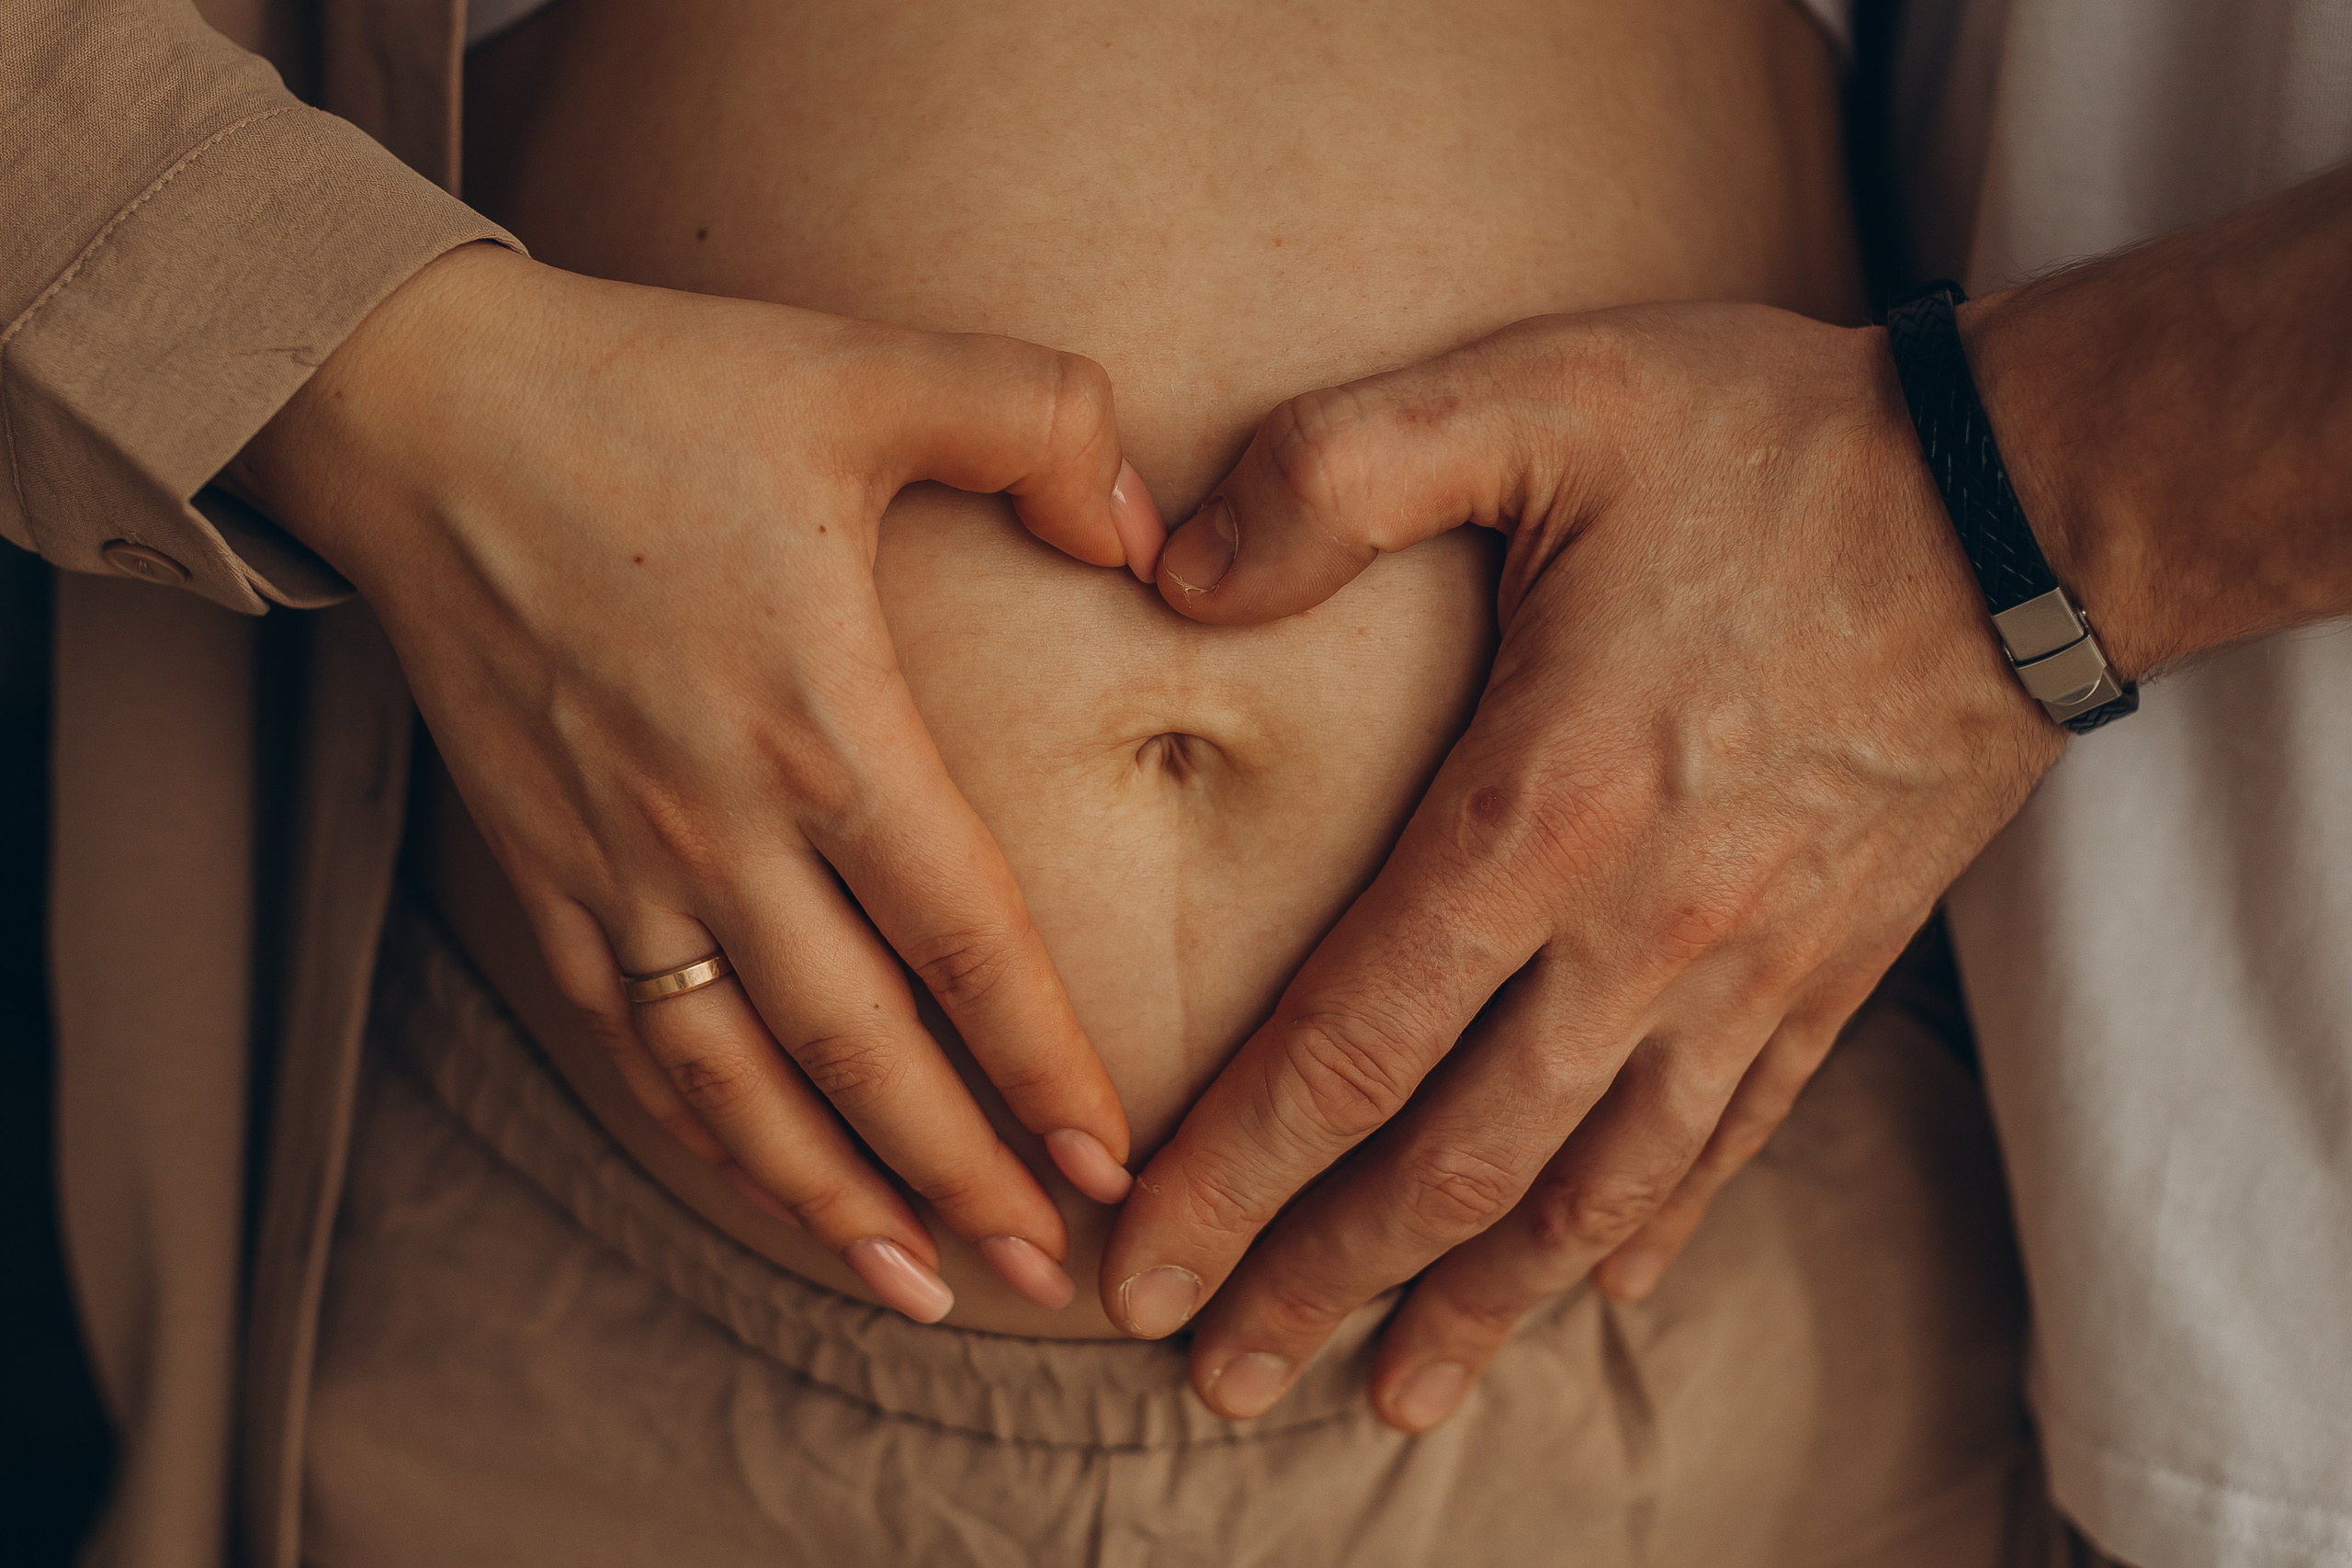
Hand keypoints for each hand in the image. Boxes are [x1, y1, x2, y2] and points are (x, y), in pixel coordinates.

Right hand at [232, 243, 1161, 1320]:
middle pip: (862, 1054)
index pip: (964, 942)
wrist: (417, 411)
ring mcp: (620, 868)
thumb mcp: (872, 368)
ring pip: (739, 1087)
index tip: (1112, 1162)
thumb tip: (1155, 539)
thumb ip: (1046, 425)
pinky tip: (762, 1186)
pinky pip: (634, 1047)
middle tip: (1049, 1275)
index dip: (1044, 1065)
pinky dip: (705, 1136)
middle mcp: (721, 828)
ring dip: (833, 1203)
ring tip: (920, 1290)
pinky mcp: (543, 874)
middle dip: (963, 1180)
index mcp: (825, 726)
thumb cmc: (654, 389)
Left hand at [1102, 303, 2064, 1420]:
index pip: (1343, 1045)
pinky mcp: (1827, 977)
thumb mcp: (1536, 398)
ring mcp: (1741, 977)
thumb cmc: (1766, 446)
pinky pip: (1722, 1146)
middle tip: (1220, 1383)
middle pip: (1445, 1165)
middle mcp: (1633, 938)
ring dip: (1477, 1308)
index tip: (1137, 1274)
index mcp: (1535, 814)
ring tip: (1393, 1399)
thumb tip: (1176, 574)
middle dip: (1317, 1284)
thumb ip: (1336, 475)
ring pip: (1585, 1195)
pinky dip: (1645, 1232)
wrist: (2028, 503)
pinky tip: (1596, 1289)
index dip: (1229, 1176)